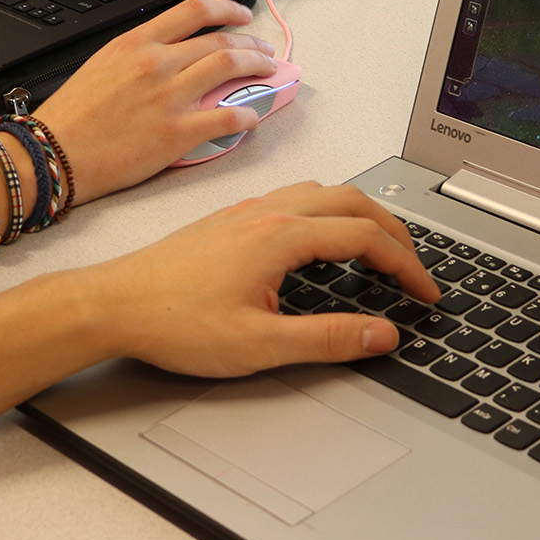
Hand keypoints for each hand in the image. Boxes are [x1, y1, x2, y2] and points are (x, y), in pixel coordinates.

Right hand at [36, 0, 278, 202]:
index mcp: (136, 43)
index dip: (228, 9)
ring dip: (257, 68)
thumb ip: (139, 55)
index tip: (243, 15)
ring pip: (230, 68)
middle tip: (265, 51)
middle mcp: (156, 63)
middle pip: (220, 40)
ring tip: (268, 72)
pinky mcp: (177, 133)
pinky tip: (252, 117)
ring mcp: (169, 97)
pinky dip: (247, 115)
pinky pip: (227, 118)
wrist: (54, 153)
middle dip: (252, 44)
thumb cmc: (72, 116)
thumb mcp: (102, 65)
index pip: (194, 11)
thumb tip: (172, 56)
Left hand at [86, 181, 439, 377]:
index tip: (426, 291)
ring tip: (380, 249)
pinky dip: (329, 212)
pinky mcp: (231, 219)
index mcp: (280, 235)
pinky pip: (297, 198)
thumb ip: (328, 339)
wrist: (113, 304)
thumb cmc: (172, 322)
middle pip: (353, 201)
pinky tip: (322, 241)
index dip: (406, 265)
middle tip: (417, 266)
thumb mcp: (260, 345)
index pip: (366, 237)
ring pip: (324, 193)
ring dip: (362, 215)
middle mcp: (267, 211)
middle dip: (395, 231)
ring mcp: (247, 210)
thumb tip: (382, 334)